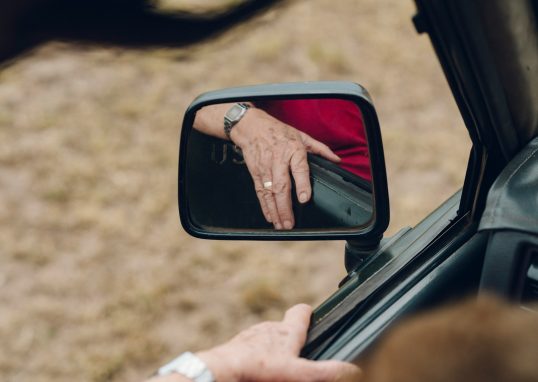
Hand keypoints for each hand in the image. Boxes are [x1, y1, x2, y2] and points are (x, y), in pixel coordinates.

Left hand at [197, 304, 361, 381]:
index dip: (308, 312)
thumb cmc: (261, 369)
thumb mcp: (300, 373)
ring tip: (275, 365)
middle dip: (290, 337)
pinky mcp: (236, 347)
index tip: (312, 315)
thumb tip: (351, 369)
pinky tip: (257, 370)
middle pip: (283, 326)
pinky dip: (255, 356)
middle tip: (296, 352)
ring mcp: (251, 336)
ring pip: (265, 338)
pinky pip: (249, 348)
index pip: (301, 311)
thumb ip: (326, 371)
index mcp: (287, 331)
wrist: (224, 370)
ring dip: (271, 347)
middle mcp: (268, 328)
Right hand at [230, 108, 340, 229]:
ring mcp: (265, 168)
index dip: (301, 184)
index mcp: (293, 150)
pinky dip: (264, 206)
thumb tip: (337, 160)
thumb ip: (320, 149)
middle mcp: (278, 160)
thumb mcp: (302, 135)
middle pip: (281, 186)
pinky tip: (270, 217)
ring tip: (281, 225)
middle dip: (285, 206)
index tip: (304, 198)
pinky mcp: (256, 173)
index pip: (298, 168)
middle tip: (290, 223)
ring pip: (269, 192)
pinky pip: (260, 192)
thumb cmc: (278, 131)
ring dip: (275, 210)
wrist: (251, 126)